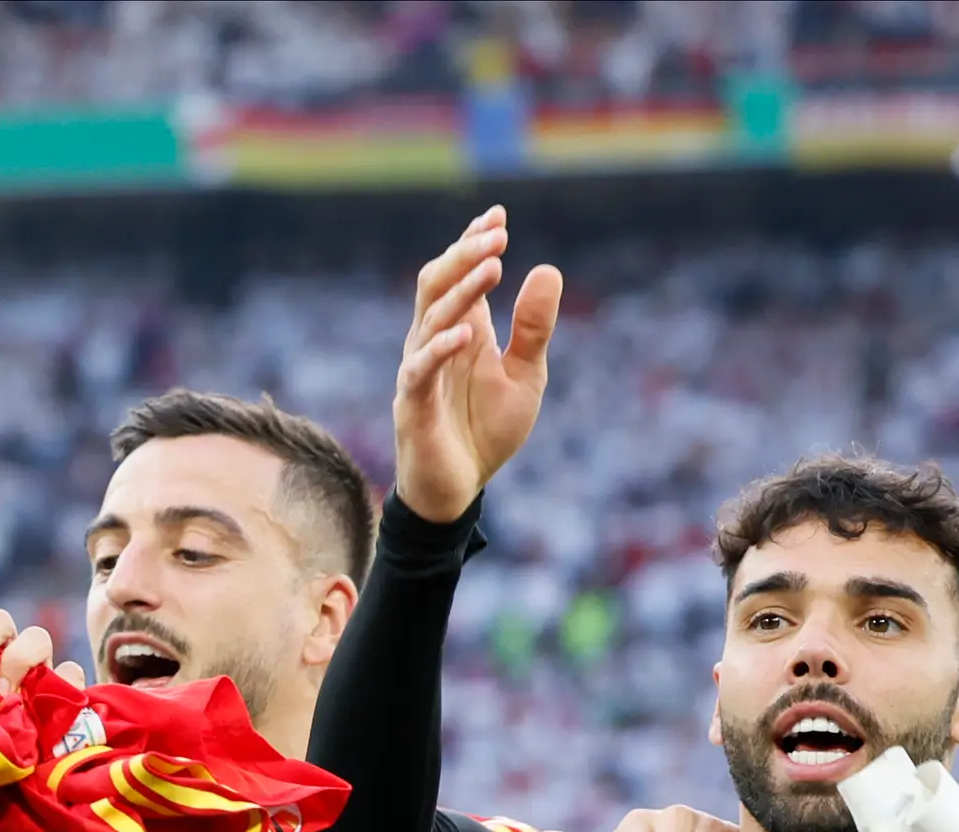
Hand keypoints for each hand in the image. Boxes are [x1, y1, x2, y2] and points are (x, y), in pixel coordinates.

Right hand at [392, 207, 560, 525]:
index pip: (457, 276)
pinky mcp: (412, 408)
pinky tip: (468, 332)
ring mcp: (419, 374)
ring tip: (494, 264)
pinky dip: (441, 349)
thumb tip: (546, 268)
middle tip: (497, 231)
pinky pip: (420, 372)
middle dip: (464, 255)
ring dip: (462, 290)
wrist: (459, 491)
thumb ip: (533, 326)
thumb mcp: (526, 373)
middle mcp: (433, 345)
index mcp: (459, 332)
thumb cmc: (485, 432)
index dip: (473, 244)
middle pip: (436, 286)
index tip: (499, 214)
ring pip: (430, 319)